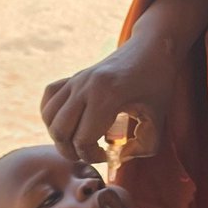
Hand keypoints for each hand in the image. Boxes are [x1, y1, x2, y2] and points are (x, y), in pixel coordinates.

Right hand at [41, 35, 172, 163]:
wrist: (151, 49)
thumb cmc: (158, 83)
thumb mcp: (159, 119)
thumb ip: (144, 147)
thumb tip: (119, 157)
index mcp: (107, 97)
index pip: (82, 139)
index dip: (91, 156)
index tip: (107, 155)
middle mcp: (85, 86)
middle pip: (59, 131)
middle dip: (71, 151)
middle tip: (90, 153)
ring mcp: (76, 80)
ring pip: (50, 117)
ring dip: (60, 136)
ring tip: (79, 140)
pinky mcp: (73, 77)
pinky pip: (49, 99)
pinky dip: (52, 115)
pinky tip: (69, 122)